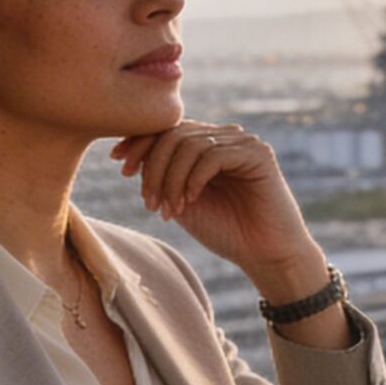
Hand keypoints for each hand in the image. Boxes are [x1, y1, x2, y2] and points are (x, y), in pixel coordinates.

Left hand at [112, 120, 319, 280]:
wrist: (267, 255)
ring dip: (171, 179)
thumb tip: (130, 152)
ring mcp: (243, 143)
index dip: (139, 141)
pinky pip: (213, 155)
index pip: (167, 129)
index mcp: (207, 144)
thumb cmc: (226, 231)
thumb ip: (162, 175)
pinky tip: (190, 201)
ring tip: (169, 210)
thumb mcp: (181, 201)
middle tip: (149, 203)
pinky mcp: (258, 154)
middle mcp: (225, 137)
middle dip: (153, 168)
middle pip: (174, 134)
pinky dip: (194, 178)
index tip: (118, 163)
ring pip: (190, 144)